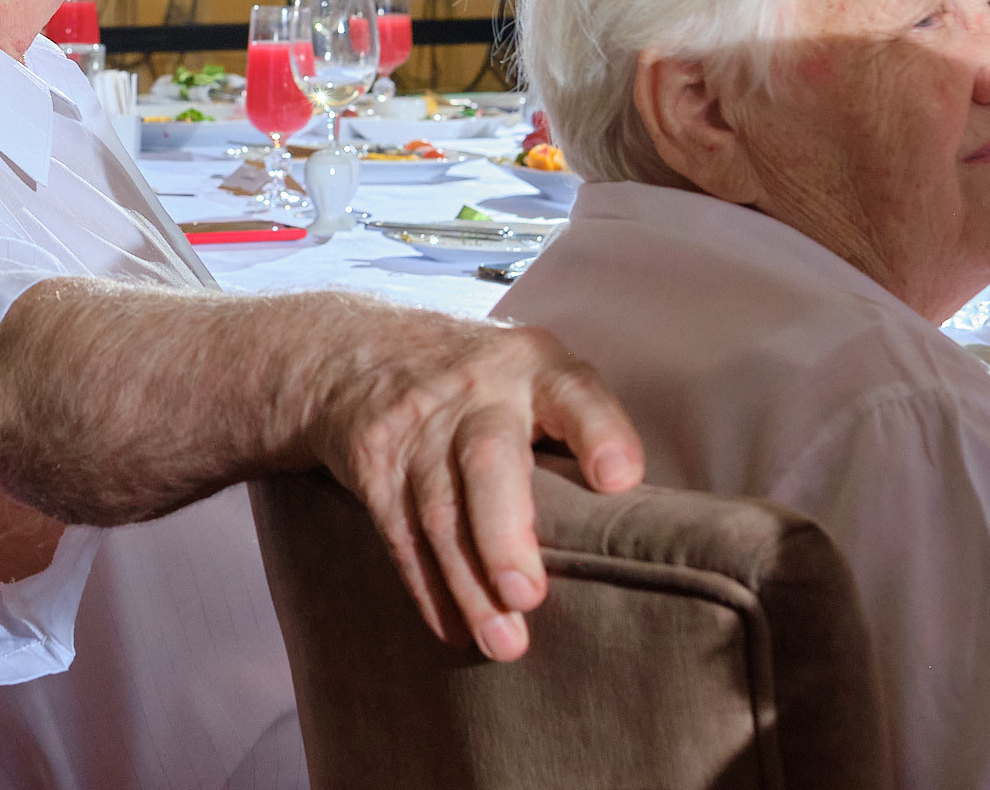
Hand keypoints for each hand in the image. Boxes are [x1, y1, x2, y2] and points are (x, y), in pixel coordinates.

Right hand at [310, 316, 640, 660]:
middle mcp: (476, 391)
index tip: (617, 480)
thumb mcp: (531, 372)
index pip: (574, 393)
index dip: (599, 433)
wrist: (358, 347)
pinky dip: (427, 586)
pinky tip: (454, 627)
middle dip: (505, 535)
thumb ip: (575, 431)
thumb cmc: (482, 380)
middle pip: (488, 460)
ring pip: (440, 511)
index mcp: (534, 366)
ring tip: (502, 641)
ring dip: (469, 585)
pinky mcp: (374, 463)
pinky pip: (400, 532)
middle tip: (526, 597)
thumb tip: (630, 533)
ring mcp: (418, 426)